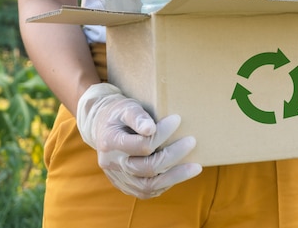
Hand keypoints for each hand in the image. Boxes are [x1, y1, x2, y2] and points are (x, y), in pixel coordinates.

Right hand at [76, 83, 201, 198]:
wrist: (101, 126)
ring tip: (195, 167)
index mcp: (110, 142)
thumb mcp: (125, 107)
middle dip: (173, 155)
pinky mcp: (125, 185)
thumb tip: (150, 129)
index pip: (141, 145)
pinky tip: (181, 173)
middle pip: (146, 167)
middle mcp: (112, 163)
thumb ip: (137, 116)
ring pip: (147, 186)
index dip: (162, 133)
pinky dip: (166, 183)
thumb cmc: (118, 113)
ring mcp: (118, 177)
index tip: (177, 119)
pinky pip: (147, 191)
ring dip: (174, 177)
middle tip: (192, 141)